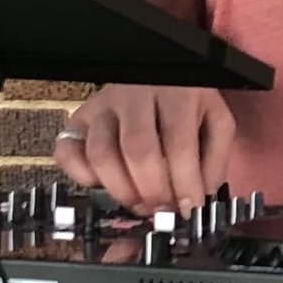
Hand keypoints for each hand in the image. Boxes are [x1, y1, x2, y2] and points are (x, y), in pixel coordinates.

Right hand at [57, 86, 237, 215]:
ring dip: (121, 190)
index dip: (184, 183)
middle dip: (152, 192)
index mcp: (176, 94)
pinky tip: (103, 185)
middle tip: (162, 211)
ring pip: (101, 154)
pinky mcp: (81, 116)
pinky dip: (81, 176)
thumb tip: (201, 199)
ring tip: (139, 204)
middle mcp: (135, 96)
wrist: (157, 71)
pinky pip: (68, 150)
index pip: (178, 143)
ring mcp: (103, 105)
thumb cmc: (187, 102)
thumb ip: (214, 158)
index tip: (190, 209)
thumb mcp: (214, 120)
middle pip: (137, 151)